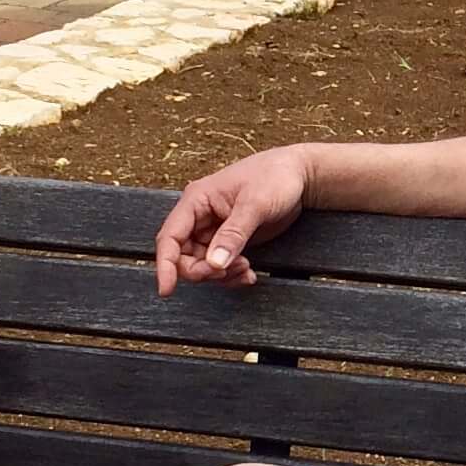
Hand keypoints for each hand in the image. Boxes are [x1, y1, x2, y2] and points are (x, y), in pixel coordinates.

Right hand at [154, 147, 311, 292]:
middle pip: (182, 256)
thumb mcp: (255, 204)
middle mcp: (200, 216)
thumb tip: (215, 262)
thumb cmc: (276, 177)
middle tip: (227, 271)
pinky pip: (219, 265)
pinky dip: (231, 274)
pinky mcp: (228, 240)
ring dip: (220, 274)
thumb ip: (234, 234)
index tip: (167, 289)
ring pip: (201, 264)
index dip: (165, 264)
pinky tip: (248, 274)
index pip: (170, 236)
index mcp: (197, 200)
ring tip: (245, 269)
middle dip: (202, 270)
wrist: (300, 176)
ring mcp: (214, 229)